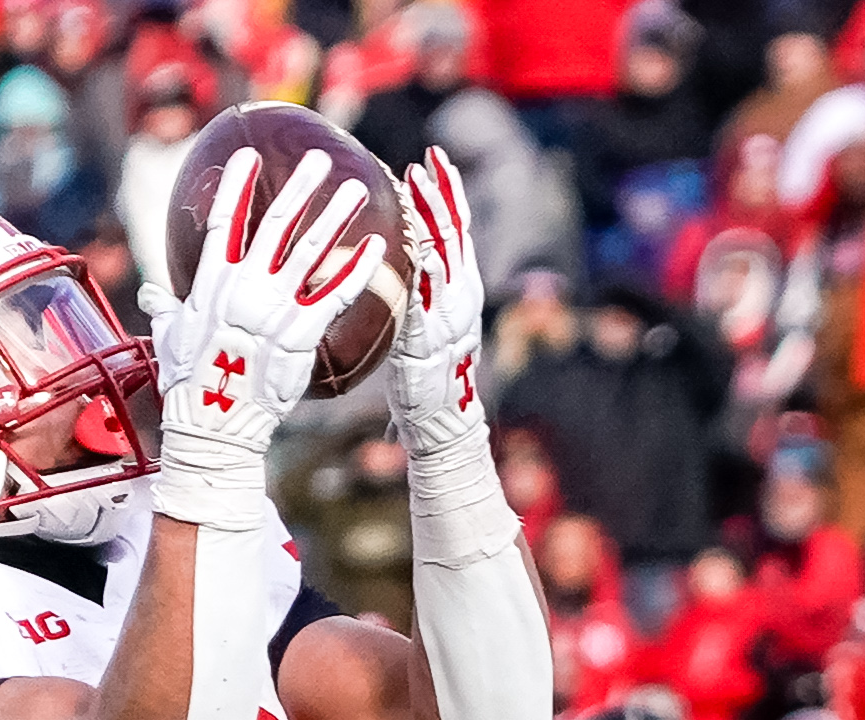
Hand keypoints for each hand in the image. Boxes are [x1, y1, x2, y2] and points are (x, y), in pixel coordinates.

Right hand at [147, 145, 378, 523]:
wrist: (216, 423)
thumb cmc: (190, 384)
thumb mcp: (171, 338)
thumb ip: (169, 309)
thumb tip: (155, 297)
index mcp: (211, 282)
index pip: (224, 221)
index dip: (236, 185)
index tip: (248, 154)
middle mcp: (244, 286)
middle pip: (277, 224)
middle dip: (299, 186)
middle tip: (319, 158)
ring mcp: (274, 308)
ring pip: (312, 250)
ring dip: (336, 215)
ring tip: (356, 189)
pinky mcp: (301, 332)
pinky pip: (335, 293)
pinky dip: (357, 268)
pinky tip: (376, 247)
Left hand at [390, 146, 486, 454]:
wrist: (441, 419)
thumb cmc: (425, 377)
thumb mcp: (422, 325)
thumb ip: (418, 294)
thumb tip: (403, 270)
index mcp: (460, 288)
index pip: (456, 229)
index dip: (447, 194)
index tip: (435, 160)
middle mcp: (462, 293)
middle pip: (454, 230)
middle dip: (442, 191)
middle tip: (428, 157)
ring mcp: (450, 309)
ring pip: (444, 249)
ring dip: (432, 213)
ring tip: (418, 180)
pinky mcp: (433, 330)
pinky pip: (431, 289)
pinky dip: (429, 262)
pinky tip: (421, 239)